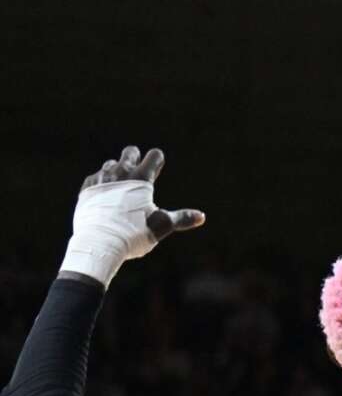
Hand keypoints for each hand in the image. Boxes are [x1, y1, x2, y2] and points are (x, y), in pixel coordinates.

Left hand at [62, 147, 204, 286]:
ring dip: (118, 171)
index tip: (158, 169)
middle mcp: (119, 173)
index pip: (153, 155)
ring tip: (122, 187)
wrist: (98, 243)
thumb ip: (182, 219)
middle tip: (140, 172)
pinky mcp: (86, 189)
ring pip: (111, 164)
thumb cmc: (133, 234)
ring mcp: (100, 179)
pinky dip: (103, 183)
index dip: (158, 160)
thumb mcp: (161, 226)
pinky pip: (96, 177)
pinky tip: (106, 196)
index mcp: (140, 179)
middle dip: (136, 158)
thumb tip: (202, 217)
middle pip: (129, 152)